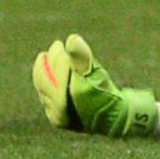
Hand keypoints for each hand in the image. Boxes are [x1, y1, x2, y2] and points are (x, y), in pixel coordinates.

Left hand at [33, 34, 155, 136]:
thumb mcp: (96, 73)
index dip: (57, 57)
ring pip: (44, 89)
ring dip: (46, 71)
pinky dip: (49, 82)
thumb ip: (82, 57)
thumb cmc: (106, 93)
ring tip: (48, 57)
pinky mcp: (59, 119)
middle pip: (43, 82)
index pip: (53, 74)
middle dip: (48, 63)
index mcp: (61, 104)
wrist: (116, 118)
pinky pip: (47, 97)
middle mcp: (56, 113)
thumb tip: (72, 39)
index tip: (61, 44)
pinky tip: (53, 73)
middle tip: (55, 46)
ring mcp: (56, 117)